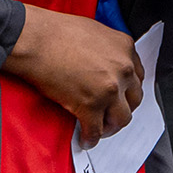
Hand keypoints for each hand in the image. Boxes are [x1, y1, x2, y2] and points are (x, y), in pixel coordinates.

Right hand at [6, 5, 142, 141]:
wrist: (35, 40)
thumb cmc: (56, 32)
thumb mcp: (95, 32)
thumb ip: (109, 51)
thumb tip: (106, 66)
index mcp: (125, 48)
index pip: (137, 76)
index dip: (128, 90)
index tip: (122, 96)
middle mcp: (123, 69)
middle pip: (134, 98)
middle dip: (123, 108)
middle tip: (112, 114)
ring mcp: (109, 89)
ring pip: (122, 118)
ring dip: (112, 126)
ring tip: (103, 129)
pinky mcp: (90, 105)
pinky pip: (96, 129)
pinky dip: (92, 138)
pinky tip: (86, 140)